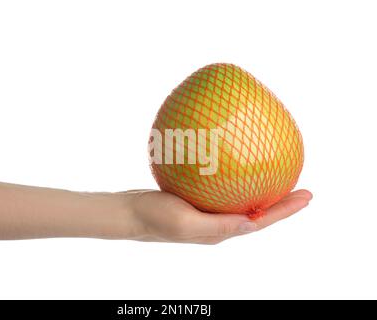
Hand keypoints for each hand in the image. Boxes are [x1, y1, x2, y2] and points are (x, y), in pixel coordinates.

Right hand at [129, 189, 311, 243]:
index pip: (260, 222)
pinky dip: (238, 182)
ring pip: (243, 202)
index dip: (285, 210)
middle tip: (303, 188)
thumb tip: (252, 223)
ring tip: (279, 177)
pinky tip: (238, 166)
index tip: (307, 196)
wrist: (130, 213)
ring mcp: (209, 214)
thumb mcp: (184, 223)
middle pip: (257, 213)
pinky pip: (225, 192)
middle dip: (282, 203)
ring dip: (263, 192)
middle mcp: (218, 224)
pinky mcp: (199, 202)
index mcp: (219, 231)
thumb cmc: (153, 218)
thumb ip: (217, 225)